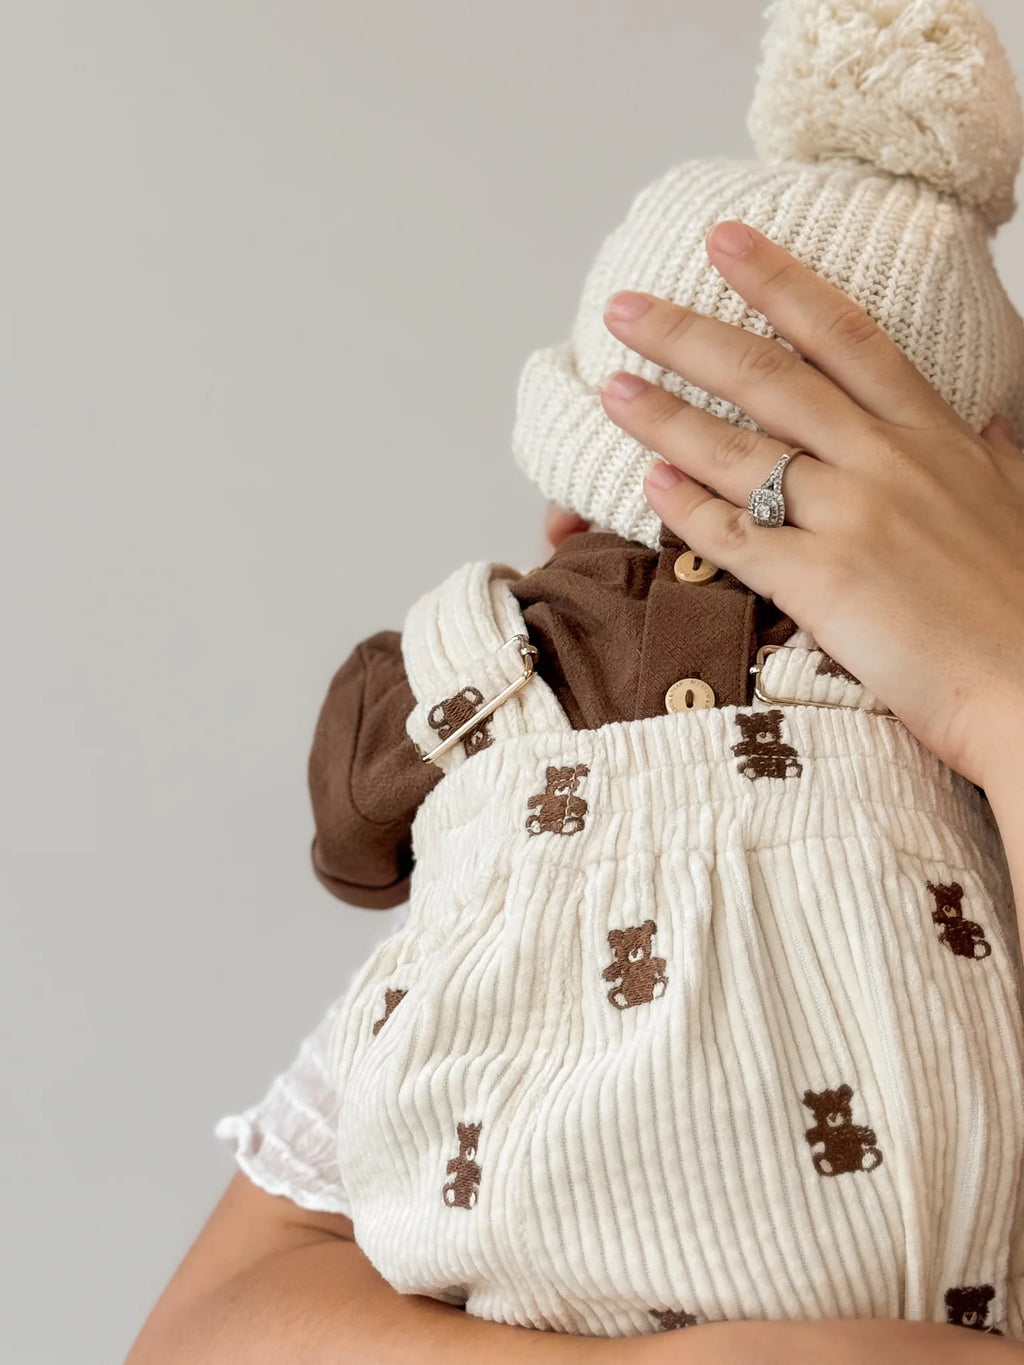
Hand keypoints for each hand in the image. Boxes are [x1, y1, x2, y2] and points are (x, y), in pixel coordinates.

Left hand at [599, 221, 1023, 792]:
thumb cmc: (1022, 602)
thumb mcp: (1018, 502)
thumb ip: (989, 456)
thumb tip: (983, 421)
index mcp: (932, 434)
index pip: (844, 334)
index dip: (779, 280)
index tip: (724, 241)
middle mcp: (884, 462)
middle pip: (769, 378)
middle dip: (688, 334)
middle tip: (625, 308)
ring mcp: (850, 519)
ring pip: (737, 451)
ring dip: (665, 415)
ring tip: (613, 389)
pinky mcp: (822, 584)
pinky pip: (734, 537)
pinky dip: (685, 510)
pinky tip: (647, 485)